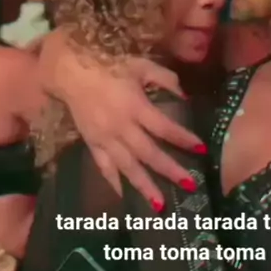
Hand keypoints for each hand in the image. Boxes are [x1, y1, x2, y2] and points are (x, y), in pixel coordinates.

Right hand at [61, 53, 201, 204]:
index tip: (201, 150)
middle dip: (170, 170)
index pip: (164, 128)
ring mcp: (105, 138)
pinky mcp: (92, 144)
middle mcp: (121, 127)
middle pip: (149, 153)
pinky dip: (114, 183)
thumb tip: (185, 98)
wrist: (69, 71)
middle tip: (190, 185)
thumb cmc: (108, 65)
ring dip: (144, 186)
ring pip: (127, 167)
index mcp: (135, 106)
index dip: (183, 139)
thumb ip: (165, 79)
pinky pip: (104, 167)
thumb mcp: (141, 65)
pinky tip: (124, 197)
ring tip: (160, 205)